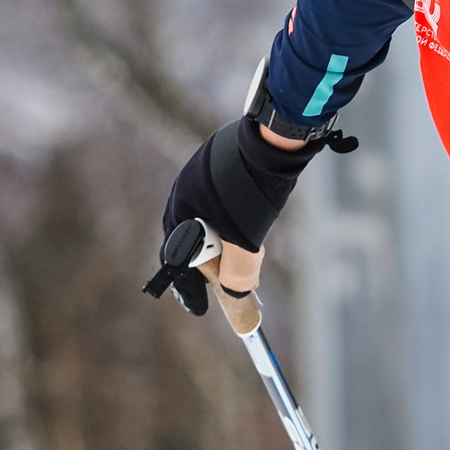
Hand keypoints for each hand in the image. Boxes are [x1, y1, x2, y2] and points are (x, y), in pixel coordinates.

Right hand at [147, 119, 325, 314]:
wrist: (271, 140)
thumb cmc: (252, 190)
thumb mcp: (245, 241)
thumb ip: (237, 273)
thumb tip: (236, 294)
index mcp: (180, 210)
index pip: (177, 260)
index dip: (190, 289)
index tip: (200, 309)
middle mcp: (183, 190)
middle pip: (191, 239)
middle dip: (208, 265)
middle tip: (224, 282)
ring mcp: (199, 172)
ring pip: (205, 217)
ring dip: (220, 239)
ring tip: (239, 252)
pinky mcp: (217, 161)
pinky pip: (217, 198)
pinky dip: (228, 216)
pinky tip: (245, 220)